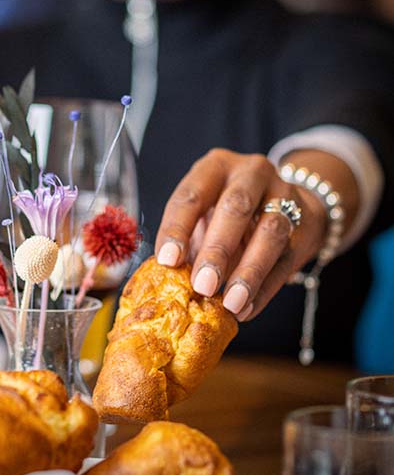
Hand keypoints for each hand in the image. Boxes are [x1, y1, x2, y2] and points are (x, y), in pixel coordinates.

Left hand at [155, 149, 328, 320]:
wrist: (286, 200)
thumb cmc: (228, 210)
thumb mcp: (203, 211)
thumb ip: (188, 239)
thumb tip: (170, 278)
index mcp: (216, 166)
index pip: (192, 194)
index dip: (178, 228)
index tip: (168, 261)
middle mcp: (251, 173)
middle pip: (236, 207)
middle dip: (218, 249)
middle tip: (203, 285)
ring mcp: (284, 194)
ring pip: (270, 233)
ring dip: (249, 272)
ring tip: (231, 303)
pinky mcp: (305, 222)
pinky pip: (287, 259)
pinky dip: (266, 288)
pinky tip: (248, 308)